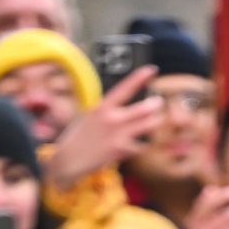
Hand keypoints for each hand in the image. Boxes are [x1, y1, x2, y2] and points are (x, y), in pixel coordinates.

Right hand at [45, 68, 164, 189]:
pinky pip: (141, 146)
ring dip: (154, 123)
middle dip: (155, 105)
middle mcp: (111, 119)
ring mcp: (118, 135)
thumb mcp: (91, 115)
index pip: (125, 88)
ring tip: (156, 121)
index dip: (140, 77)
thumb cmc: (79, 137)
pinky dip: (142, 145)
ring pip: (147, 126)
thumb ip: (107, 110)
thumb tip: (122, 107)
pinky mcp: (121, 151)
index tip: (151, 70)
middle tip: (159, 102)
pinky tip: (139, 144)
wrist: (69, 159)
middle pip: (142, 109)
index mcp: (103, 106)